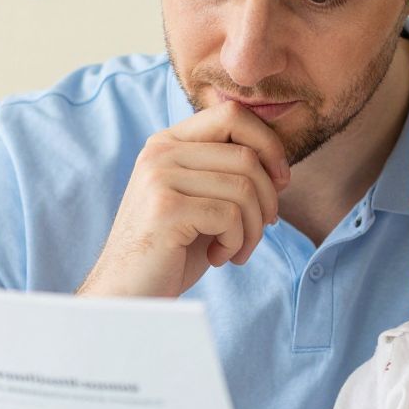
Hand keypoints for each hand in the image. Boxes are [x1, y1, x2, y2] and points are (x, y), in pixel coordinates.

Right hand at [78, 102, 289, 298]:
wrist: (128, 293)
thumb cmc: (171, 251)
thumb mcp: (201, 202)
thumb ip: (228, 174)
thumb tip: (280, 166)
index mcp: (168, 142)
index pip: (232, 115)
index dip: (268, 145)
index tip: (280, 182)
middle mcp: (160, 151)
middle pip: (246, 155)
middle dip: (268, 198)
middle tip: (261, 229)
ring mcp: (159, 177)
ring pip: (243, 188)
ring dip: (253, 228)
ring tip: (237, 250)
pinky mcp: (165, 208)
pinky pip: (230, 216)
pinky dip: (236, 243)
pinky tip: (219, 257)